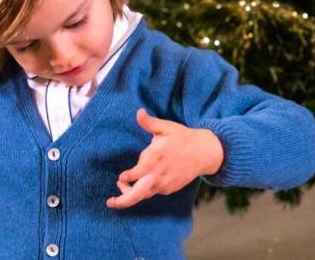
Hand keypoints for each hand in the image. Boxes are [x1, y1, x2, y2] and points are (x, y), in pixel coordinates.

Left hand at [106, 108, 223, 209]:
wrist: (205, 153)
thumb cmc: (183, 138)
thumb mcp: (166, 127)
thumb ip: (150, 123)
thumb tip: (139, 112)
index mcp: (156, 158)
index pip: (138, 173)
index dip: (128, 177)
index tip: (121, 177)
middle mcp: (159, 174)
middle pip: (138, 194)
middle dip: (123, 200)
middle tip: (109, 202)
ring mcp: (165, 183)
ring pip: (144, 195)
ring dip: (130, 194)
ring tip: (122, 185)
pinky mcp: (170, 188)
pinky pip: (153, 192)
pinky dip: (143, 190)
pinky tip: (137, 184)